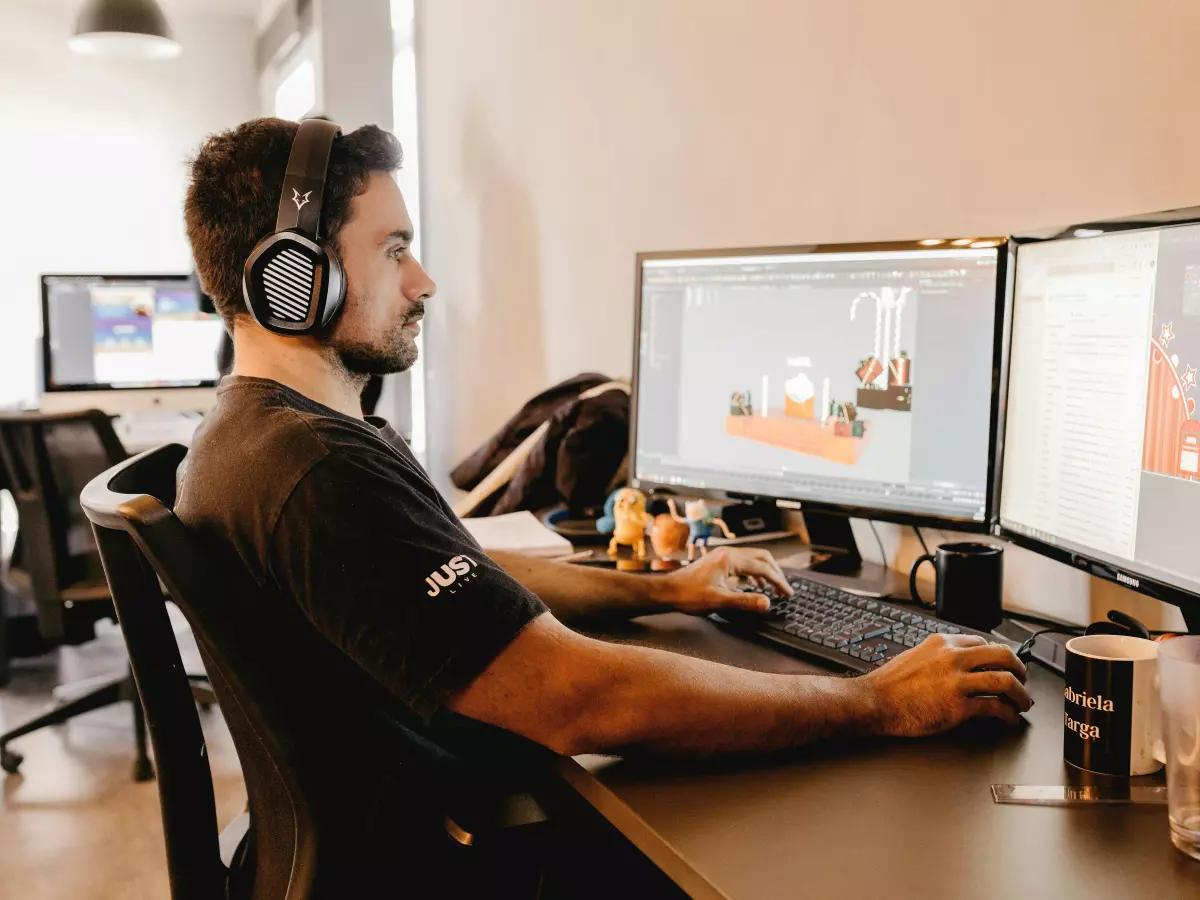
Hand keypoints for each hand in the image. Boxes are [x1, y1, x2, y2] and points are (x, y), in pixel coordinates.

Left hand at [659, 547, 791, 615]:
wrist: (667, 591)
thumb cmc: (688, 594)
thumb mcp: (718, 601)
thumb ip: (744, 601)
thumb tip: (767, 603)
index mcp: (730, 559)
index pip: (763, 567)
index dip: (778, 581)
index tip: (788, 593)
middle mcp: (728, 553)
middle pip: (762, 557)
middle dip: (775, 572)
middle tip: (784, 589)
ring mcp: (723, 556)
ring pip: (753, 559)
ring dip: (765, 572)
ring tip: (773, 588)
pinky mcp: (718, 562)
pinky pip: (743, 563)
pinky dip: (754, 573)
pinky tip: (754, 586)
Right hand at [863, 634, 1032, 735]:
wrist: (875, 701)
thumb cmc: (890, 683)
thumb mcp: (915, 656)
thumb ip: (938, 656)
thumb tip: (956, 664)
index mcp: (942, 643)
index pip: (982, 642)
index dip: (997, 655)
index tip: (1002, 665)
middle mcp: (953, 658)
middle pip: (1002, 656)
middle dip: (1019, 669)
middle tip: (1023, 679)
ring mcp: (957, 681)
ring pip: (1005, 681)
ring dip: (1020, 694)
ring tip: (1022, 702)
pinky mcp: (959, 706)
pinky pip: (994, 707)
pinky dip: (1007, 714)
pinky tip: (1008, 718)